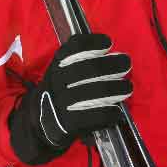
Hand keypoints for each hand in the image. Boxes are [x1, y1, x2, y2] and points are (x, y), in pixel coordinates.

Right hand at [9, 33, 131, 164]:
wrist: (40, 121)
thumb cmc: (61, 90)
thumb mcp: (62, 68)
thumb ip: (81, 58)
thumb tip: (113, 55)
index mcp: (58, 63)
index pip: (75, 47)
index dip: (94, 43)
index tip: (108, 43)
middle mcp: (58, 80)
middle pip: (91, 69)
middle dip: (114, 65)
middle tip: (126, 64)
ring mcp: (62, 102)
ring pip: (96, 92)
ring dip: (118, 88)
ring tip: (127, 88)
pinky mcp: (68, 123)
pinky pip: (96, 116)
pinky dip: (111, 112)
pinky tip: (117, 111)